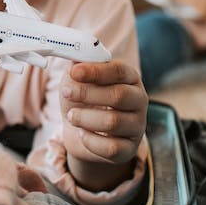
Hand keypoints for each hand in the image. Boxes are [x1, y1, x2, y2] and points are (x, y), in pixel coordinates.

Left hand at [59, 60, 147, 188]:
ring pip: (113, 122)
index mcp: (130, 78)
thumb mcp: (78, 81)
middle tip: (66, 93)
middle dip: (88, 94)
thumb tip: (74, 55)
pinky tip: (83, 134)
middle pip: (119, 95)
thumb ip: (78, 67)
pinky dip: (90, 141)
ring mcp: (137, 126)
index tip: (74, 72)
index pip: (118, 71)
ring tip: (72, 116)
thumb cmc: (83, 101)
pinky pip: (111, 148)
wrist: (82, 134)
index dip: (95, 71)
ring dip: (85, 118)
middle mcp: (139, 100)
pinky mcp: (129, 149)